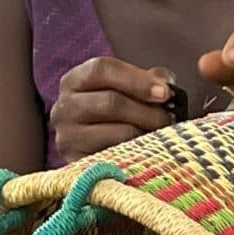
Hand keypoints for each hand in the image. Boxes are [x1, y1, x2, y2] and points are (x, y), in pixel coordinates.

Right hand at [49, 56, 183, 163]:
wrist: (92, 156)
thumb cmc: (114, 116)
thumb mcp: (126, 90)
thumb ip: (147, 80)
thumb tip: (166, 83)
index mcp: (75, 80)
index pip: (102, 69)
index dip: (137, 79)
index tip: (165, 93)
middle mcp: (63, 107)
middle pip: (111, 102)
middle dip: (147, 111)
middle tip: (169, 118)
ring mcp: (66, 138)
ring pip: (115, 133)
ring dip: (145, 134)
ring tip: (162, 136)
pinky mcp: (75, 165)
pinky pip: (113, 159)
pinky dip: (135, 155)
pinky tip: (147, 152)